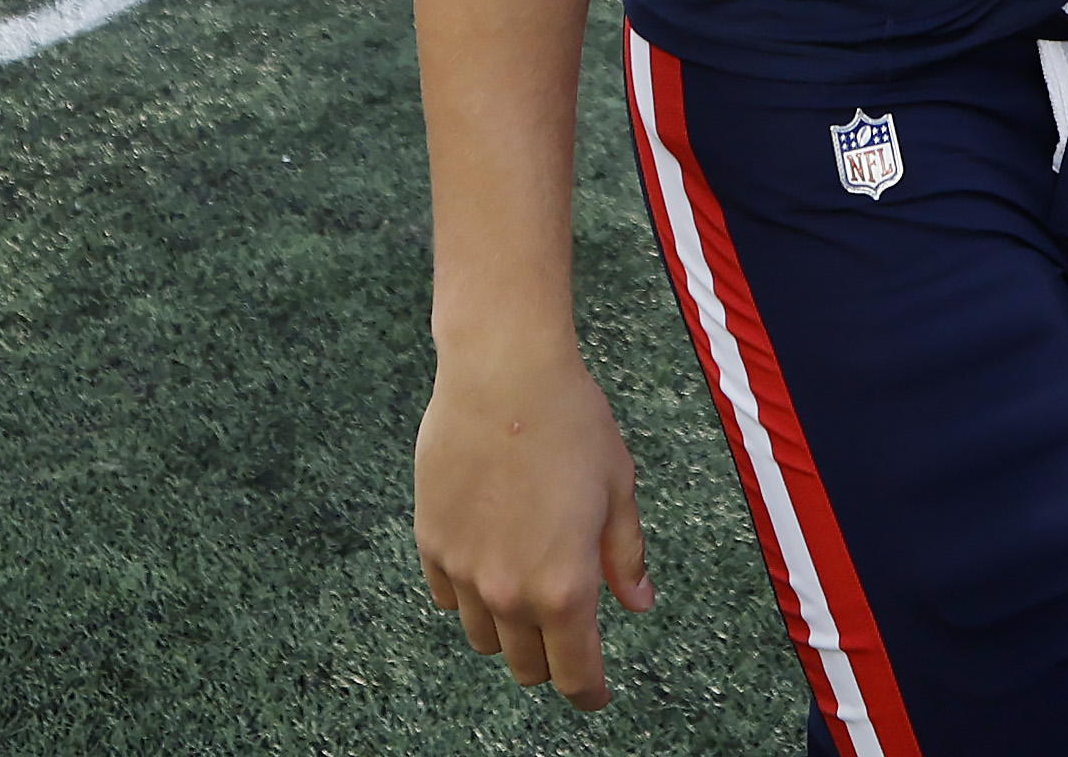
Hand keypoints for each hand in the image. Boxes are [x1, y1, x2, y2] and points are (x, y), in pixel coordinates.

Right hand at [415, 344, 652, 706]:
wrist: (501, 372)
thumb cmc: (570, 421)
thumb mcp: (619, 488)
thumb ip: (625, 556)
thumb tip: (637, 602)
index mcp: (565, 585)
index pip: (574, 674)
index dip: (590, 693)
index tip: (596, 694)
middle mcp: (508, 590)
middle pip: (526, 666)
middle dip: (551, 661)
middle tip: (567, 635)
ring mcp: (463, 570)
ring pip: (483, 637)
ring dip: (508, 629)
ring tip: (526, 590)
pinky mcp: (431, 542)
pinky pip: (446, 598)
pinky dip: (467, 595)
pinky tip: (487, 563)